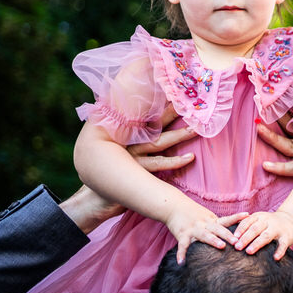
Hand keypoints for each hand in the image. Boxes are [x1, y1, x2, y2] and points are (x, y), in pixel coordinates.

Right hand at [61, 106, 197, 233]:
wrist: (97, 198)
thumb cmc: (113, 173)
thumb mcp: (121, 151)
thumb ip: (133, 136)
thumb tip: (151, 120)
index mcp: (126, 133)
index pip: (145, 115)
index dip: (159, 105)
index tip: (174, 93)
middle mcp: (128, 142)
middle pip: (153, 124)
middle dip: (171, 113)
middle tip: (189, 103)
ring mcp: (132, 157)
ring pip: (158, 143)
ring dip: (178, 136)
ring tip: (195, 130)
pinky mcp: (136, 172)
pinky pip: (158, 165)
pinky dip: (174, 161)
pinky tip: (190, 158)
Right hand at [163, 200, 247, 263]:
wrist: (173, 206)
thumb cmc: (193, 213)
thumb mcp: (207, 217)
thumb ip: (217, 225)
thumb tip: (234, 234)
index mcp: (211, 220)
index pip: (226, 219)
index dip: (237, 218)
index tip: (248, 216)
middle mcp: (204, 224)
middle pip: (218, 229)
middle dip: (228, 235)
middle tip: (237, 241)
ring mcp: (193, 229)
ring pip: (205, 235)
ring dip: (213, 240)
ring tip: (221, 246)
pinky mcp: (182, 234)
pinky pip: (182, 245)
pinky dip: (181, 254)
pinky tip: (182, 262)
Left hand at [233, 210, 292, 258]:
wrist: (291, 220)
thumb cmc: (269, 224)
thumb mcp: (259, 220)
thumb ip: (247, 226)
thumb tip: (229, 237)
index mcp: (259, 217)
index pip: (247, 222)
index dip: (240, 229)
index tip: (233, 237)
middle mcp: (267, 221)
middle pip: (255, 229)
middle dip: (245, 238)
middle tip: (237, 247)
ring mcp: (277, 229)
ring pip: (266, 236)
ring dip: (257, 244)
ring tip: (249, 251)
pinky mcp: (287, 236)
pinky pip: (283, 244)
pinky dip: (279, 251)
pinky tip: (275, 258)